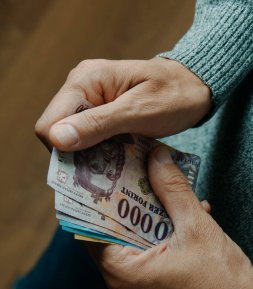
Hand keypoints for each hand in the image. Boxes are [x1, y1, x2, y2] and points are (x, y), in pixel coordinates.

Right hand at [35, 57, 210, 150]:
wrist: (194, 88)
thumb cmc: (173, 95)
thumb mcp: (138, 112)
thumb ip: (98, 124)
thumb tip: (57, 138)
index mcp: (85, 80)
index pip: (50, 123)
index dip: (63, 149)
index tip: (89, 165)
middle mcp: (81, 88)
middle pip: (57, 133)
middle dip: (76, 154)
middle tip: (103, 169)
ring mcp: (90, 101)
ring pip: (72, 138)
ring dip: (87, 155)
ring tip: (112, 164)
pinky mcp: (100, 114)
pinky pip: (87, 137)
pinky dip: (97, 152)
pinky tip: (115, 159)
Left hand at [89, 145, 252, 288]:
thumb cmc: (223, 281)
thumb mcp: (196, 226)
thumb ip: (172, 188)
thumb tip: (156, 156)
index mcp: (123, 274)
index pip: (92, 231)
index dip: (100, 203)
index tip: (108, 181)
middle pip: (113, 239)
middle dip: (129, 210)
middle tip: (138, 183)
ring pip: (131, 250)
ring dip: (147, 225)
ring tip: (166, 202)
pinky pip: (144, 265)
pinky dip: (156, 244)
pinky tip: (180, 226)